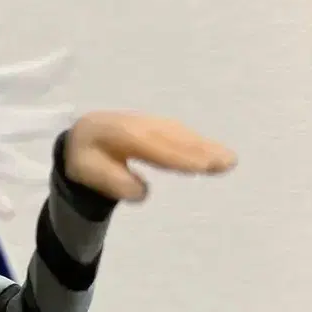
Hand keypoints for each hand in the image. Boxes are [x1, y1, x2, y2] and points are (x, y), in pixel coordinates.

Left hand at [64, 111, 236, 200]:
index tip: (198, 167)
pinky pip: (179, 132)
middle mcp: (132, 121)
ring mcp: (147, 120)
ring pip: (177, 132)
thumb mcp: (88, 174)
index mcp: (112, 132)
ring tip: (228, 161)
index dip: (173, 154)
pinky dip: (197, 141)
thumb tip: (142, 191)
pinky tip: (215, 152)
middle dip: (196, 149)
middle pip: (168, 136)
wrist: (83, 135)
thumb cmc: (87, 160)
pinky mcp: (157, 124)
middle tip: (226, 163)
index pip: (147, 144)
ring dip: (203, 144)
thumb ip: (114, 182)